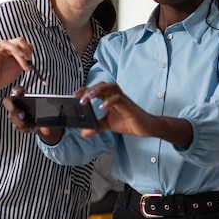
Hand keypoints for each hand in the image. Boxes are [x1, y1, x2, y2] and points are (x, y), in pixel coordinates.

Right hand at [0, 38, 33, 99]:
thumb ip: (25, 56)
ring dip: (16, 49)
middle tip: (28, 58)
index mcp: (11, 49)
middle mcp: (4, 48)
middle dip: (24, 49)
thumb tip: (31, 45)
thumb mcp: (19, 66)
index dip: (27, 49)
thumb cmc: (7, 75)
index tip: (30, 59)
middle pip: (15, 41)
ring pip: (5, 43)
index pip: (20, 42)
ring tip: (21, 57)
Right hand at [2, 86, 63, 143]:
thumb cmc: (49, 114)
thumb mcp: (51, 110)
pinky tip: (32, 129)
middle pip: (8, 104)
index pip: (17, 90)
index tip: (18, 92)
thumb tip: (52, 111)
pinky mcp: (19, 125)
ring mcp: (17, 115)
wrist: (50, 128)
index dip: (15, 90)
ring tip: (30, 126)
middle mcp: (18, 105)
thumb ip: (49, 109)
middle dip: (14, 109)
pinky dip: (24, 128)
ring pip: (12, 117)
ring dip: (20, 122)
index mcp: (25, 97)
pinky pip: (17, 127)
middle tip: (23, 114)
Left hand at [77, 82, 192, 147]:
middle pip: (100, 85)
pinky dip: (109, 102)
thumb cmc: (128, 122)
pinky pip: (117, 98)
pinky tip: (102, 108)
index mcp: (108, 98)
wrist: (145, 127)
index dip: (83, 91)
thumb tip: (83, 132)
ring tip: (88, 97)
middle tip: (78, 97)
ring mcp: (121, 98)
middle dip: (88, 89)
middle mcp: (114, 95)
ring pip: (109, 87)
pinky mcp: (127, 104)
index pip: (94, 90)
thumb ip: (96, 126)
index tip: (73, 96)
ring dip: (98, 90)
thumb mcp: (108, 125)